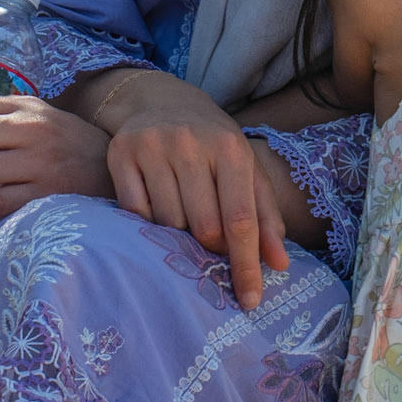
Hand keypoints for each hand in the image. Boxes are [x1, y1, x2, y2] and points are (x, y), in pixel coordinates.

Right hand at [94, 73, 290, 310]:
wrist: (160, 100)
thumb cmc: (212, 144)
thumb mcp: (245, 169)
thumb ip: (265, 216)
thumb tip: (279, 264)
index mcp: (230, 148)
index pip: (241, 218)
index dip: (246, 264)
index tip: (250, 301)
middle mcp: (191, 144)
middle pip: (204, 227)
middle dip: (210, 247)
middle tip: (209, 241)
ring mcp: (154, 147)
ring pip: (168, 224)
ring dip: (178, 235)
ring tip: (183, 214)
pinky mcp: (122, 154)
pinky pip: (135, 214)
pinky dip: (147, 223)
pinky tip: (155, 206)